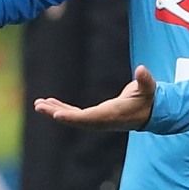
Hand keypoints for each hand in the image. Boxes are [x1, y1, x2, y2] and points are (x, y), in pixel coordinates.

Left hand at [35, 66, 155, 130]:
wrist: (150, 113)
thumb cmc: (148, 100)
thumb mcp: (148, 89)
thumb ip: (146, 80)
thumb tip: (141, 69)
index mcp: (111, 114)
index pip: (88, 117)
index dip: (71, 117)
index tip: (56, 115)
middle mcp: (101, 120)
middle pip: (74, 119)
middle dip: (56, 112)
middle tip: (39, 106)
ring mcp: (97, 119)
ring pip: (71, 117)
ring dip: (55, 110)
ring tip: (39, 104)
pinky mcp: (95, 116)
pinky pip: (75, 114)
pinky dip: (62, 109)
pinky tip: (51, 104)